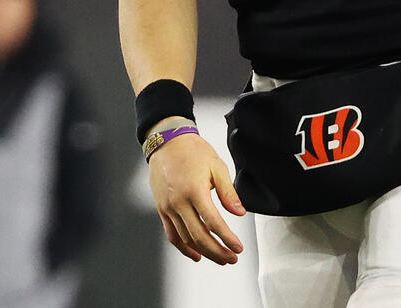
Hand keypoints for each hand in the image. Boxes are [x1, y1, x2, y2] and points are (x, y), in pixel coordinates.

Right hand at [147, 129, 245, 264]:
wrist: (166, 142)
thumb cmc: (192, 151)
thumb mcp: (217, 166)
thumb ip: (228, 192)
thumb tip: (239, 212)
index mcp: (194, 190)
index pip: (214, 222)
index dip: (227, 238)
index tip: (238, 247)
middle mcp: (179, 202)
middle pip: (199, 236)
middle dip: (218, 251)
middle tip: (231, 258)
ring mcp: (168, 207)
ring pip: (186, 239)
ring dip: (204, 252)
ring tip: (219, 258)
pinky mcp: (162, 209)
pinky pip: (172, 234)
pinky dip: (184, 248)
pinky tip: (196, 254)